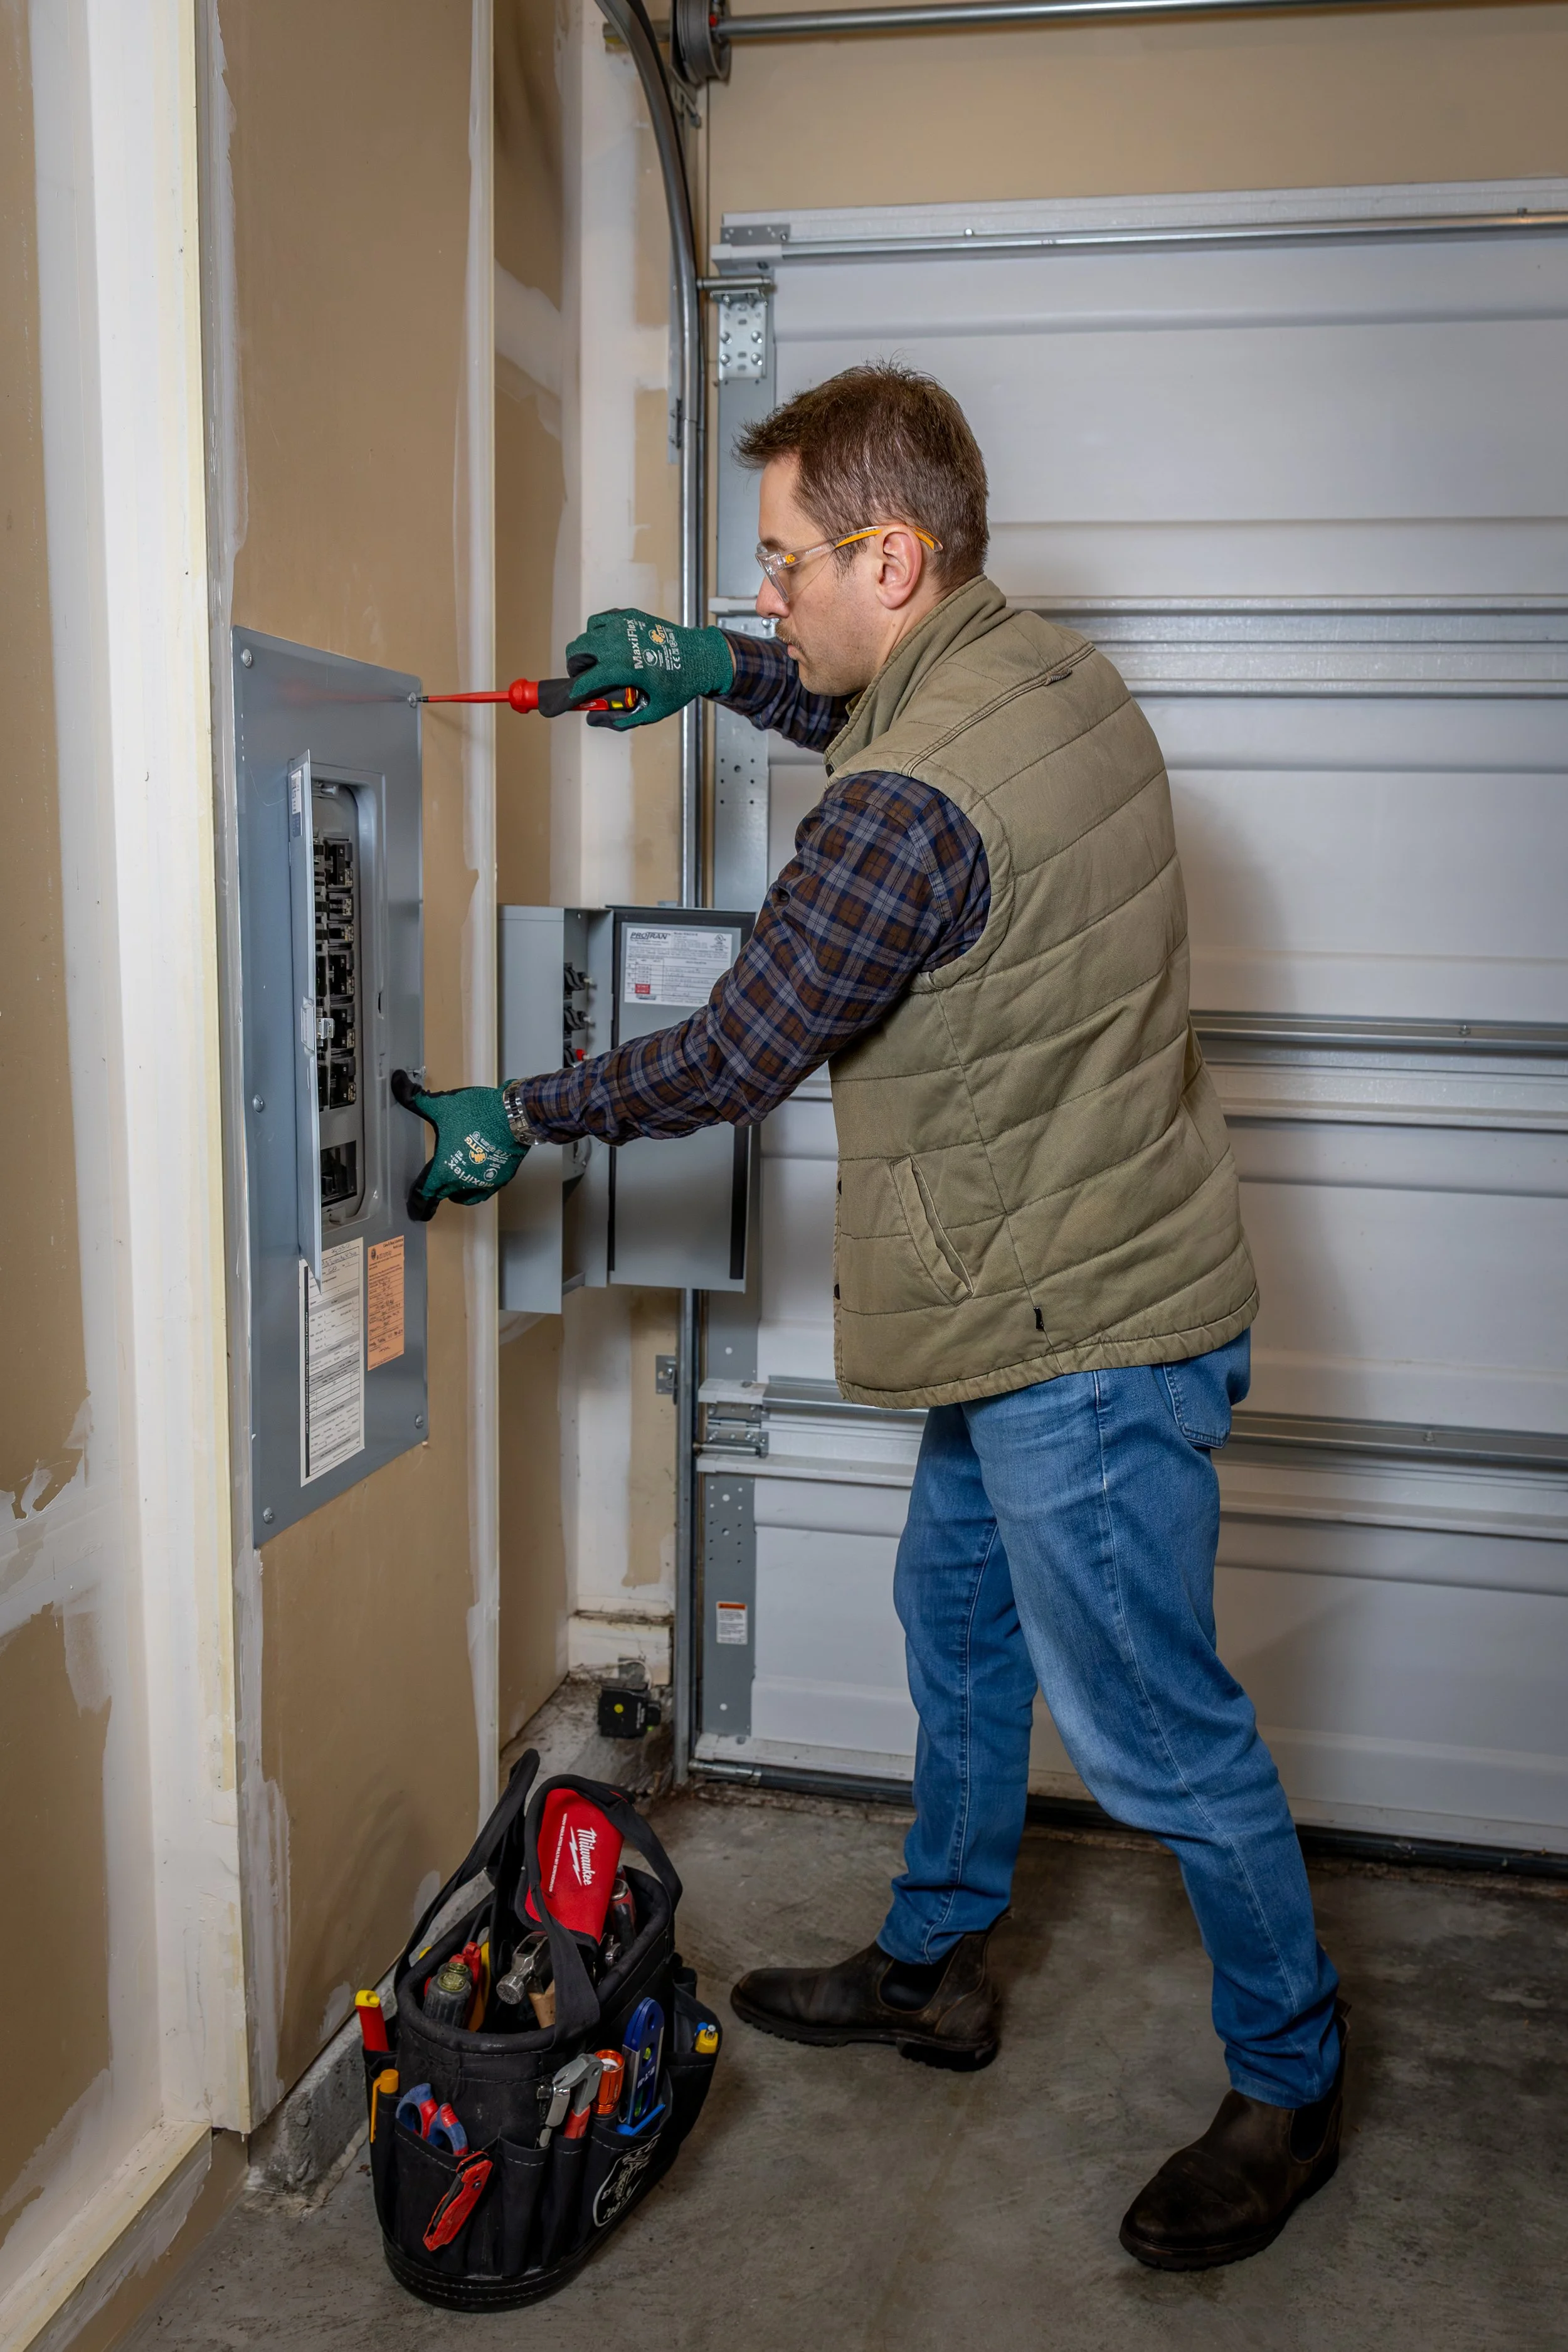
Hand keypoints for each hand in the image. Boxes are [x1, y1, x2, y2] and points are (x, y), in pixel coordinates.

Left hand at [391, 1071, 528, 1220]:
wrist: (513, 1116)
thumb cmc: (474, 1113)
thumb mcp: (441, 1106)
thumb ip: (416, 1100)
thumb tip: (396, 1082)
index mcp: (443, 1170)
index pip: (425, 1195)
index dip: (417, 1204)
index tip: (415, 1211)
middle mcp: (462, 1183)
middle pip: (443, 1196)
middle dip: (434, 1197)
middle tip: (430, 1198)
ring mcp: (483, 1183)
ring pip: (465, 1196)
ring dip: (456, 1193)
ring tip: (452, 1186)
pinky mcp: (501, 1178)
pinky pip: (483, 1189)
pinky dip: (475, 1187)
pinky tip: (475, 1178)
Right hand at [564, 608, 733, 728]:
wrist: (700, 657)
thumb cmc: (679, 685)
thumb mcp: (653, 710)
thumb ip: (622, 720)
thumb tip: (594, 720)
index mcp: (622, 668)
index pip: (583, 682)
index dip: (570, 695)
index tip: (563, 702)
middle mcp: (618, 643)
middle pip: (576, 651)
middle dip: (575, 667)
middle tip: (585, 676)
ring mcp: (623, 626)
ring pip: (587, 634)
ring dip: (587, 649)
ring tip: (597, 661)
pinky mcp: (630, 616)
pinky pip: (602, 620)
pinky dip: (599, 632)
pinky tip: (608, 645)